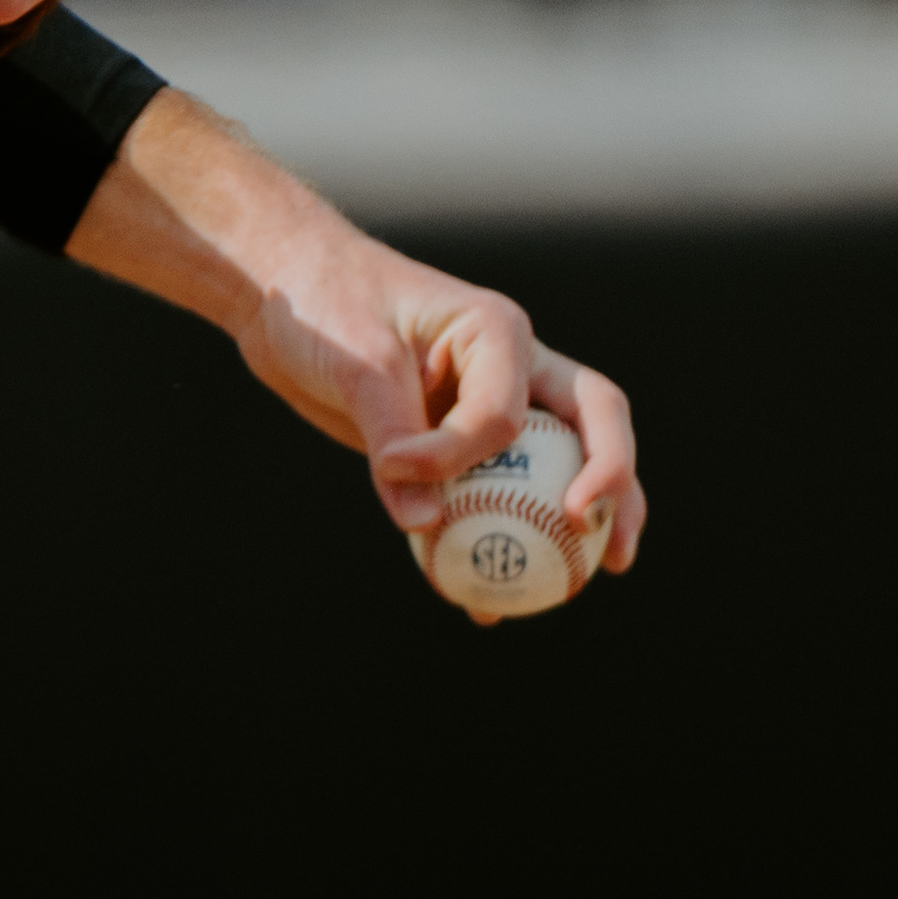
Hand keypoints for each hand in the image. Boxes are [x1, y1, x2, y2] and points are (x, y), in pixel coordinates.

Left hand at [68, 92, 644, 579]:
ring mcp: (491, 403)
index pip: (503, 413)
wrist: (284, 296)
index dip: (458, 457)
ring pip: (560, 462)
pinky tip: (488, 602)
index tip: (395, 469)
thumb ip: (391, 438)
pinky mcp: (457, 441)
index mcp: (497, 332)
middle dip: (613, 486)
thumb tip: (424, 524)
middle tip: (609, 550)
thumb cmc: (324, 306)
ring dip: (585, 519)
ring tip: (589, 581)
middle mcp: (510, 366)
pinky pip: (493, 493)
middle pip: (592, 424)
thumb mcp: (356, 365)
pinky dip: (499, 540)